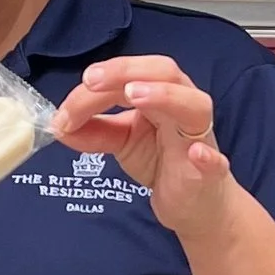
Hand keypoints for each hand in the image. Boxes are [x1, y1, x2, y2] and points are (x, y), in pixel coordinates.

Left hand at [53, 57, 233, 235]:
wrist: (192, 203)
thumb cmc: (162, 161)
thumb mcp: (121, 142)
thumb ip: (93, 131)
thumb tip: (59, 125)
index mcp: (161, 93)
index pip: (129, 76)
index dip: (96, 86)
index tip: (66, 108)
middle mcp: (183, 105)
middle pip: (164, 72)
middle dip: (126, 71)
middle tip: (92, 81)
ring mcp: (201, 138)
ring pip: (193, 105)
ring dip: (164, 96)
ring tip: (134, 95)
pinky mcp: (211, 173)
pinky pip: (215, 162)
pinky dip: (207, 158)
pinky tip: (197, 155)